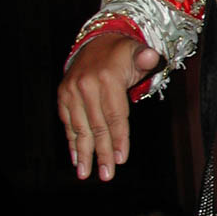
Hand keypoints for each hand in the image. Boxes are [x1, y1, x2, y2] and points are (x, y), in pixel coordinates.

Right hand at [57, 33, 160, 180]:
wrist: (95, 41)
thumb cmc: (122, 53)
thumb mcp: (137, 52)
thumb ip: (146, 58)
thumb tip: (153, 57)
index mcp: (107, 78)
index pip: (115, 115)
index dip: (119, 138)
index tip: (121, 159)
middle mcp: (86, 85)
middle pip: (97, 126)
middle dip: (102, 153)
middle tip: (106, 174)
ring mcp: (71, 91)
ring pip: (79, 127)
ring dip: (83, 153)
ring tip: (86, 173)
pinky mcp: (63, 95)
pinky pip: (68, 122)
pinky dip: (71, 141)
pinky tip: (76, 158)